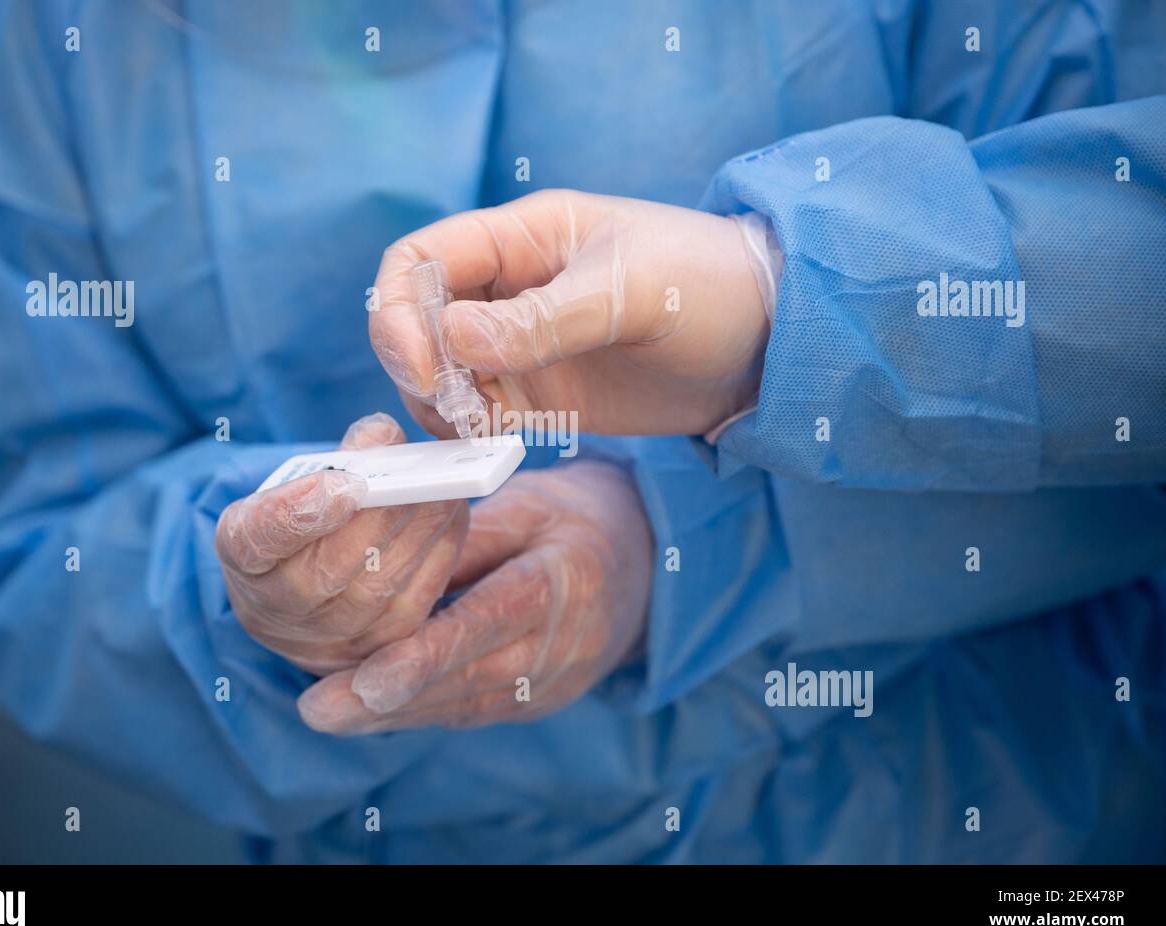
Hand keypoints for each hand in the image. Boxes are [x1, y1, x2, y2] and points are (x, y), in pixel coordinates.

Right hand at [215, 413, 467, 674]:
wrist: (304, 598)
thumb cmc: (301, 523)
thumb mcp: (295, 485)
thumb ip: (335, 460)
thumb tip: (383, 436)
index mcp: (244, 556)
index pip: (255, 540)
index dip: (296, 514)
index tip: (341, 485)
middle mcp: (277, 607)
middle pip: (328, 568)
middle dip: (378, 516)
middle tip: (416, 475)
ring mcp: (329, 636)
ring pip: (378, 585)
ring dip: (418, 530)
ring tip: (445, 487)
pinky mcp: (379, 645)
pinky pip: (415, 599)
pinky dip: (439, 551)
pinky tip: (452, 512)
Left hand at [297, 460, 652, 732]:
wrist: (643, 565)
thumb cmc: (572, 521)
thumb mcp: (526, 504)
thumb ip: (465, 538)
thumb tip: (394, 567)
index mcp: (562, 583)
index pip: (488, 624)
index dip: (426, 657)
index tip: (369, 682)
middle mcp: (560, 646)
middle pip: (466, 680)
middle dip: (388, 700)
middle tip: (318, 710)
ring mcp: (552, 682)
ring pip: (463, 704)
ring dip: (393, 714)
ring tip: (327, 714)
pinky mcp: (537, 700)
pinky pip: (472, 708)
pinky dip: (419, 710)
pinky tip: (367, 710)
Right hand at [370, 189, 767, 436]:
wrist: (768, 345)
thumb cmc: (707, 285)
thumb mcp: (629, 293)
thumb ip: (542, 319)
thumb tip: (451, 338)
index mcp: (520, 239)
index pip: (420, 262)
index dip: (398, 310)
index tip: (420, 364)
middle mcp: (507, 291)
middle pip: (418, 325)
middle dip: (418, 368)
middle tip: (453, 410)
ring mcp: (520, 346)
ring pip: (442, 378)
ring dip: (443, 409)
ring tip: (484, 431)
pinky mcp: (542, 395)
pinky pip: (481, 415)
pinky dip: (473, 436)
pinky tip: (499, 447)